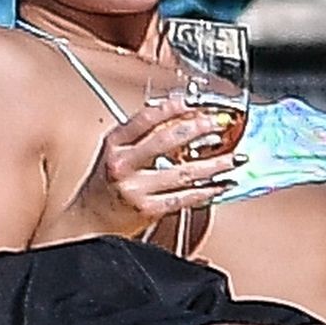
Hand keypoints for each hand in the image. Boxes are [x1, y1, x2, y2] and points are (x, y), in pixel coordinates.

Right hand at [71, 94, 238, 234]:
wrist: (89, 222)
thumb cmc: (107, 184)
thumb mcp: (117, 151)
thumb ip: (143, 134)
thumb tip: (182, 115)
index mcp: (115, 143)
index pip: (148, 117)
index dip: (176, 107)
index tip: (199, 103)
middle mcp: (123, 164)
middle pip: (167, 140)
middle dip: (200, 129)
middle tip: (222, 123)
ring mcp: (136, 188)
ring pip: (183, 172)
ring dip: (214, 164)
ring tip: (235, 157)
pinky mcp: (148, 209)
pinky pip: (184, 197)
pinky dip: (208, 190)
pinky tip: (223, 184)